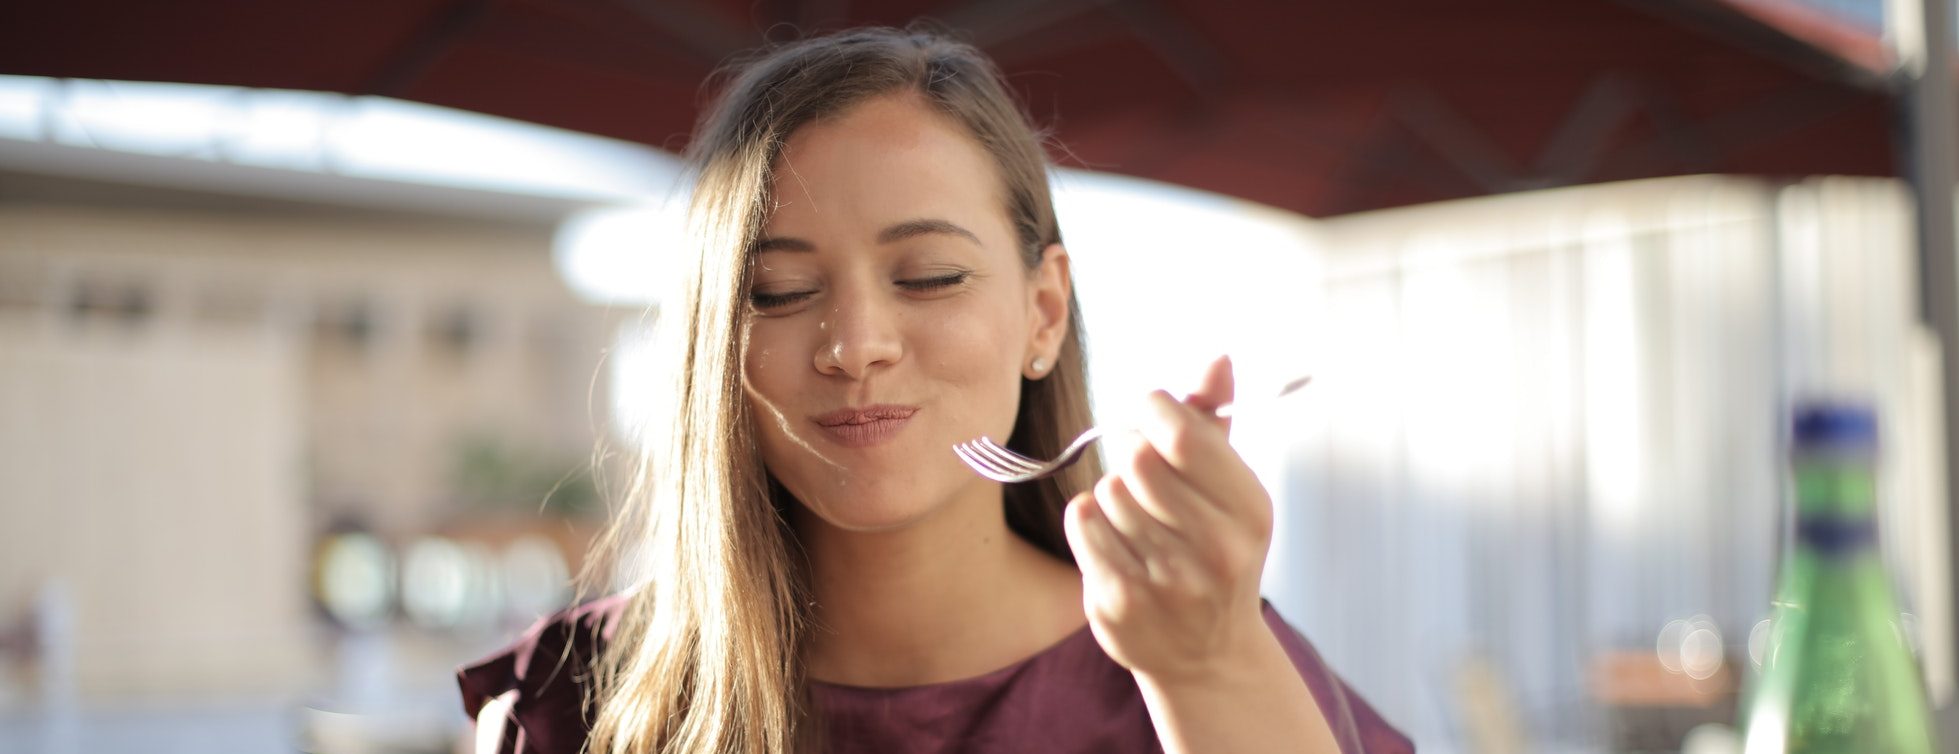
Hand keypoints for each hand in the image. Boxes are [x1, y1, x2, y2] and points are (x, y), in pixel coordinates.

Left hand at [1064, 354, 1276, 683]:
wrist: (1207, 654)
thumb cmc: (1215, 550)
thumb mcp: (1230, 490)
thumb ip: (1215, 423)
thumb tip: (1217, 359)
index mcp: (1249, 510)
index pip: (1182, 434)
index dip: (1152, 409)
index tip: (1148, 413)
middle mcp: (1216, 549)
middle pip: (1137, 459)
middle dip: (1131, 452)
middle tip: (1140, 468)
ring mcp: (1167, 581)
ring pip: (1107, 490)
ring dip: (1113, 493)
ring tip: (1137, 519)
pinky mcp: (1120, 603)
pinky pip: (1083, 522)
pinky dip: (1090, 520)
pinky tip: (1114, 540)